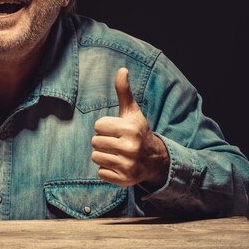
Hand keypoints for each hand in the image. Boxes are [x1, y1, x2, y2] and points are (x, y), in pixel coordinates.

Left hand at [91, 68, 168, 187]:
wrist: (154, 159)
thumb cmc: (137, 131)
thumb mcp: (131, 111)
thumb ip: (124, 91)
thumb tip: (122, 69)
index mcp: (130, 130)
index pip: (98, 126)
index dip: (105, 126)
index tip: (116, 129)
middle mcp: (130, 148)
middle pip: (95, 142)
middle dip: (102, 141)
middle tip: (116, 142)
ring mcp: (127, 165)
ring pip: (95, 157)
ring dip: (102, 154)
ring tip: (117, 153)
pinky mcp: (124, 180)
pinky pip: (100, 172)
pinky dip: (107, 169)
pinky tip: (119, 164)